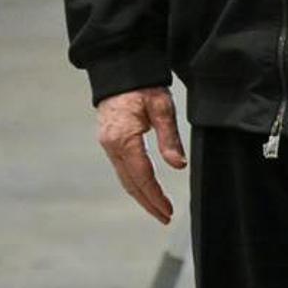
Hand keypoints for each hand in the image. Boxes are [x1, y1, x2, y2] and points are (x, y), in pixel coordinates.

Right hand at [96, 86, 185, 224]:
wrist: (120, 70)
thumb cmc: (143, 85)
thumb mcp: (162, 107)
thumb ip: (170, 138)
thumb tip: (178, 166)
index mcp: (124, 139)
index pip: (142, 176)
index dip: (155, 196)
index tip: (167, 212)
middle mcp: (112, 146)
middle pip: (130, 183)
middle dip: (148, 202)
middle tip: (164, 217)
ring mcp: (108, 145)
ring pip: (124, 178)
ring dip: (140, 195)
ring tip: (158, 209)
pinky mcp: (110, 142)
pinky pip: (122, 169)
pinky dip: (134, 183)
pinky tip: (145, 189)